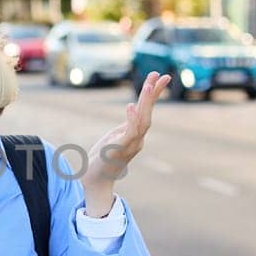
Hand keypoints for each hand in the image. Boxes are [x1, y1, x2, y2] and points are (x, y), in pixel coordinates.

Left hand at [82, 72, 168, 216]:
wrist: (94, 180)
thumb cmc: (102, 159)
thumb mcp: (115, 136)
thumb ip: (125, 125)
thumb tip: (133, 109)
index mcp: (136, 134)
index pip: (147, 110)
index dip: (154, 93)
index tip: (161, 76)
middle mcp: (138, 139)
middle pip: (149, 112)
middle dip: (154, 93)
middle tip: (160, 75)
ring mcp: (130, 145)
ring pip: (143, 121)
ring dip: (146, 103)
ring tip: (148, 85)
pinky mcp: (119, 149)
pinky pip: (129, 133)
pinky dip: (132, 119)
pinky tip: (131, 106)